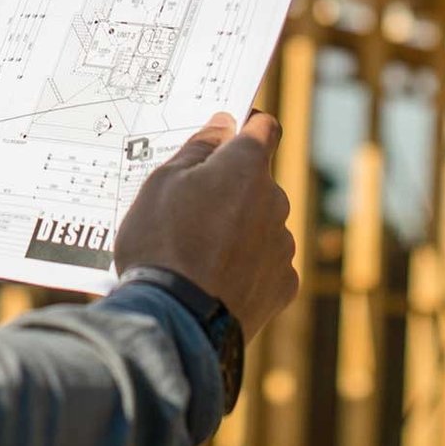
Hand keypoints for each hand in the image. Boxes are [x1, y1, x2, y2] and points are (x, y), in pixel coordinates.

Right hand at [115, 111, 296, 337]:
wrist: (176, 320)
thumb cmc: (161, 243)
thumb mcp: (160, 183)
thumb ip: (198, 149)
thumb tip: (222, 126)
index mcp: (247, 166)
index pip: (264, 128)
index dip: (246, 125)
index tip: (225, 134)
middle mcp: (275, 200)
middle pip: (257, 181)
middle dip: (232, 186)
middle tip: (190, 208)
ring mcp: (283, 245)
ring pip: (262, 222)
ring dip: (240, 227)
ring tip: (198, 252)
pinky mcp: (284, 285)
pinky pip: (267, 263)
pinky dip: (247, 265)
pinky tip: (216, 279)